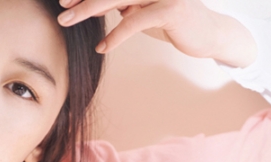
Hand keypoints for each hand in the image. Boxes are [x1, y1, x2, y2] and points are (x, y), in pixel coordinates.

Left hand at [57, 0, 257, 67]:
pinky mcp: (171, 9)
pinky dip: (117, 35)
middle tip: (60, 9)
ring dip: (89, 10)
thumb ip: (123, 6)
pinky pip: (136, 21)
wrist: (210, 35)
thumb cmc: (174, 23)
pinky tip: (102, 47)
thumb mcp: (143, 12)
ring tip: (67, 22)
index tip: (64, 0)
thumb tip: (95, 6)